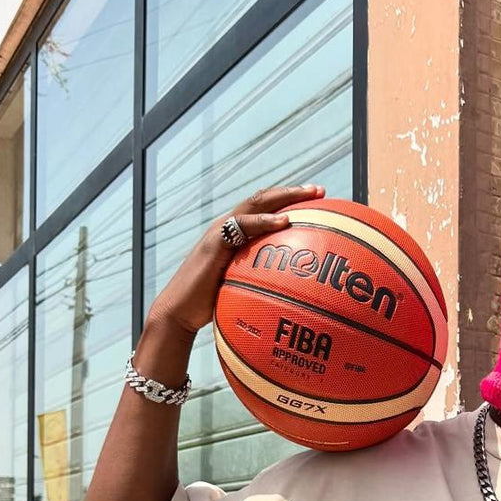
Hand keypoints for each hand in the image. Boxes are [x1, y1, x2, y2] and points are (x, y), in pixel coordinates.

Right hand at [145, 184, 324, 336]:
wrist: (180, 310)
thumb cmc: (211, 305)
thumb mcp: (241, 288)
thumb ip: (261, 281)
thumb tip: (292, 296)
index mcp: (235, 234)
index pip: (264, 209)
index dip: (289, 201)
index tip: (317, 201)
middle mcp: (228, 226)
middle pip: (263, 199)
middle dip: (293, 192)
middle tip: (320, 190)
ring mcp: (220, 232)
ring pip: (255, 204)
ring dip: (284, 197)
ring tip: (309, 194)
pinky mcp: (214, 242)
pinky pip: (243, 226)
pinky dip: (264, 221)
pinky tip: (285, 222)